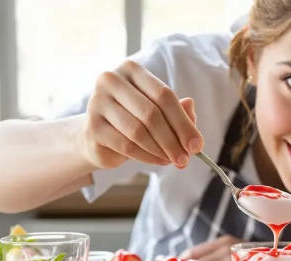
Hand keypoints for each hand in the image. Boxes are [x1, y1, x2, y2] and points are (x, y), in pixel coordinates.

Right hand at [81, 59, 202, 169]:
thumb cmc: (134, 118)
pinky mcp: (92, 127)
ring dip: (161, 150)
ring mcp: (97, 102)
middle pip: (152, 113)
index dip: (183, 122)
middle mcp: (111, 80)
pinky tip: (159, 161)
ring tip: (174, 160)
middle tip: (186, 158)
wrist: (99, 134)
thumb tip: (191, 107)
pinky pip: (127, 146)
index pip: (164, 95)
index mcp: (131, 69)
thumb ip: (177, 110)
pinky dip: (147, 157)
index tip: (197, 145)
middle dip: (173, 140)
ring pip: (138, 132)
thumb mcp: (159, 112)